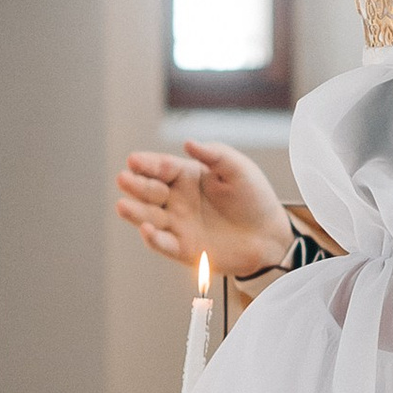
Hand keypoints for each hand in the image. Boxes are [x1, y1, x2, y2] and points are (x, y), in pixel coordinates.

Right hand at [115, 140, 291, 281]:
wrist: (269, 234)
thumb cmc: (253, 198)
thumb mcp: (238, 168)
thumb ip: (215, 154)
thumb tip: (189, 143)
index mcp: (186, 176)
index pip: (160, 167)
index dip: (146, 164)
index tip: (133, 160)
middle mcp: (176, 199)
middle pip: (149, 190)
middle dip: (135, 185)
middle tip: (125, 179)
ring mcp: (177, 224)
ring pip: (149, 217)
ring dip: (135, 212)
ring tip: (123, 205)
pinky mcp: (183, 248)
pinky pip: (163, 243)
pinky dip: (153, 239)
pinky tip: (147, 230)